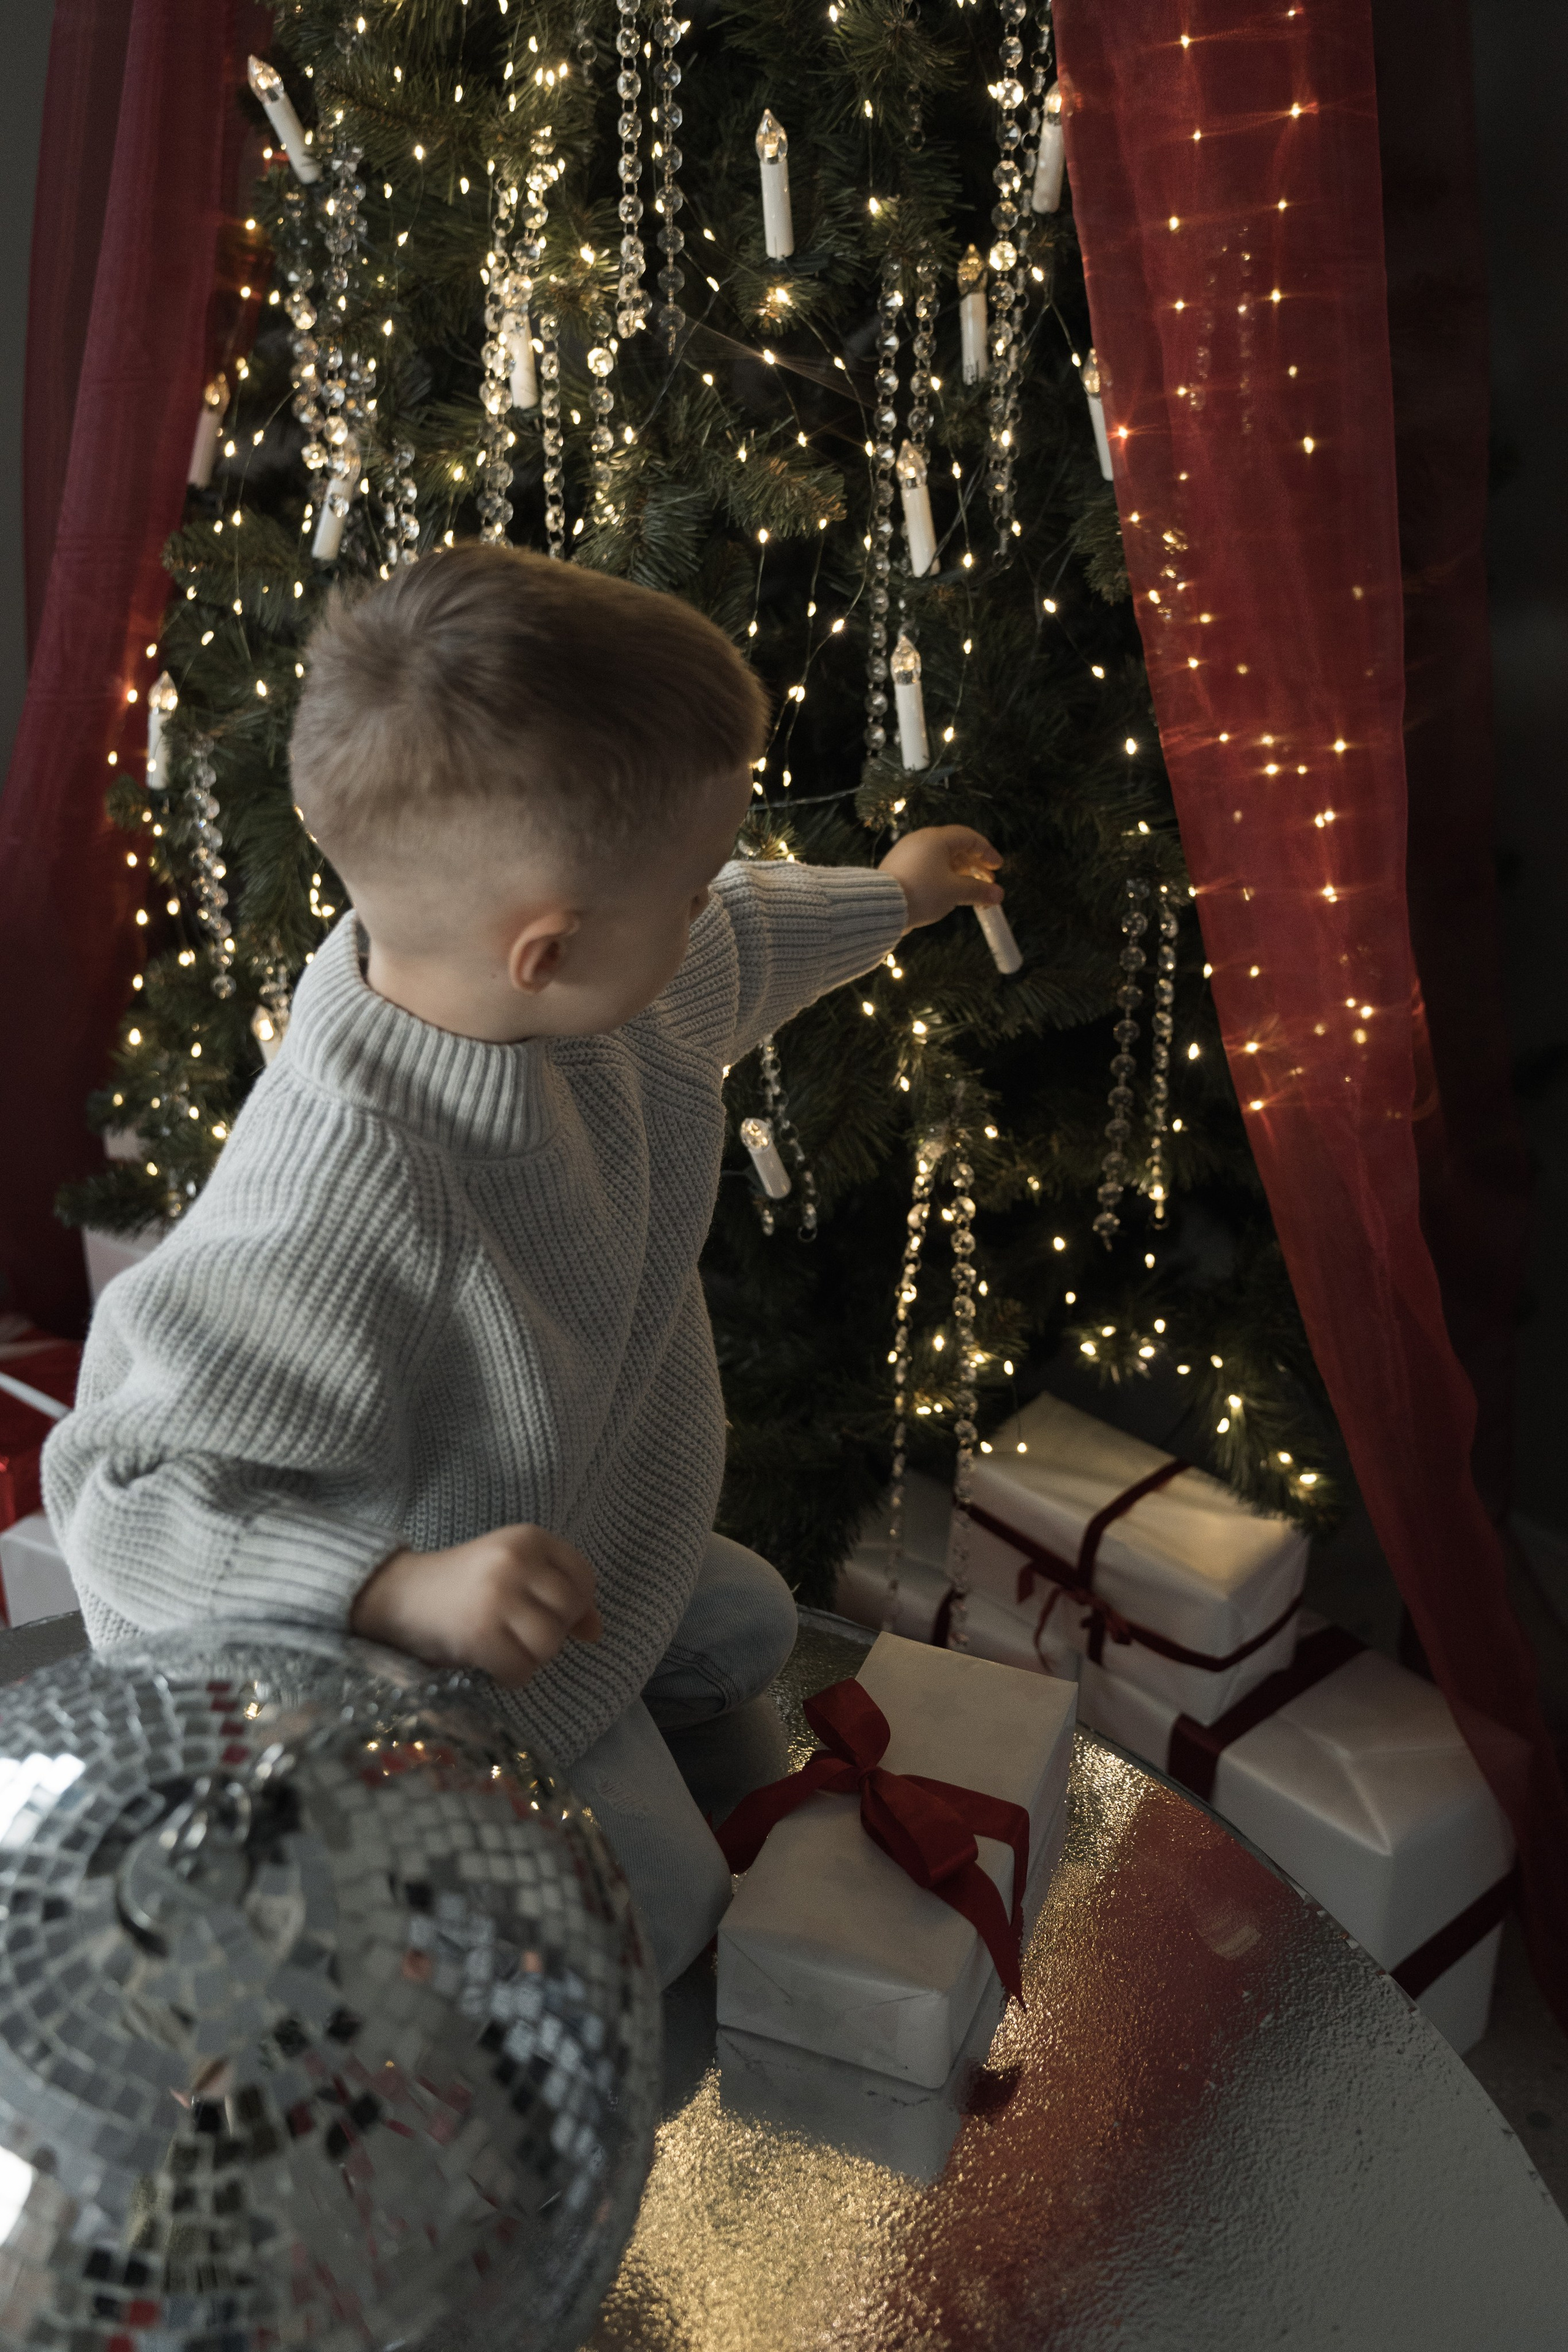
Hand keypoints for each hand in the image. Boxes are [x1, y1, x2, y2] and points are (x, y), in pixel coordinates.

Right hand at [351, 1524, 602, 1687]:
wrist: (400, 1593)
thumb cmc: (465, 1584)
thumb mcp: (514, 1571)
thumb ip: (557, 1591)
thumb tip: (597, 1631)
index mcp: (529, 1538)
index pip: (583, 1575)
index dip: (578, 1604)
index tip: (554, 1614)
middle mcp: (516, 1561)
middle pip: (569, 1610)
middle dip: (555, 1631)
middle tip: (524, 1633)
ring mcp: (497, 1597)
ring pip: (550, 1642)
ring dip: (534, 1656)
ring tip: (510, 1649)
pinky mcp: (480, 1634)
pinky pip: (522, 1669)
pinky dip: (514, 1676)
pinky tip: (496, 1666)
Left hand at [879, 826, 1003, 932]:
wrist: (879, 907)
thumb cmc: (921, 893)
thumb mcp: (954, 892)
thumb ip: (978, 891)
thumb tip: (998, 895)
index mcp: (936, 839)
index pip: (968, 837)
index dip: (987, 851)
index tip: (998, 867)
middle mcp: (921, 841)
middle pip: (955, 847)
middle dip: (975, 865)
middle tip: (988, 881)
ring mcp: (907, 853)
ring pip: (941, 859)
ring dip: (960, 873)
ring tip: (971, 890)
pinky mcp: (899, 868)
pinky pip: (927, 867)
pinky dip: (942, 877)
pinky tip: (949, 892)